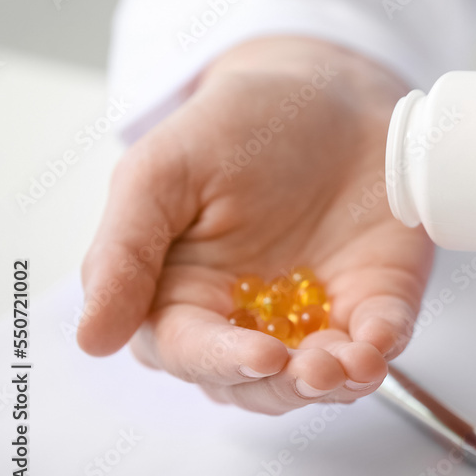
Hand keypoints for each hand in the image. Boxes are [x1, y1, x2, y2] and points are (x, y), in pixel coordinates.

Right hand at [78, 37, 432, 413]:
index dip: (221, 360)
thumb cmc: (239, 124)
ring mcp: (316, 310)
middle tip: (314, 368)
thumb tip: (91, 338)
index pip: (190, 349)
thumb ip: (125, 249)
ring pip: (318, 375)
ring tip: (356, 364)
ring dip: (337, 381)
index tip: (259, 355)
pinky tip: (383, 340)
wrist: (329, 91)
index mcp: (186, 292)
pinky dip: (384, 346)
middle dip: (284, 384)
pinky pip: (379, 335)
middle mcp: (250, 314)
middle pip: (255, 381)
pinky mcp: (372, 296)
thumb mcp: (164, 169)